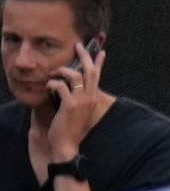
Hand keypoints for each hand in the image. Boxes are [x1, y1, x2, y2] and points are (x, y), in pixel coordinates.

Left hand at [42, 47, 101, 164]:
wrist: (67, 144)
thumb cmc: (69, 129)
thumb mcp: (78, 111)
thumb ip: (77, 98)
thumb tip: (68, 87)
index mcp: (92, 98)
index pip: (98, 76)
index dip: (99, 62)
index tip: (101, 51)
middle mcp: (89, 97)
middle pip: (90, 71)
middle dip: (84, 56)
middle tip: (78, 46)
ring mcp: (81, 101)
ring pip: (76, 76)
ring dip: (63, 70)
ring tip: (54, 72)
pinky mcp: (70, 105)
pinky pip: (61, 87)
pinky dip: (53, 83)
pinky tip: (48, 85)